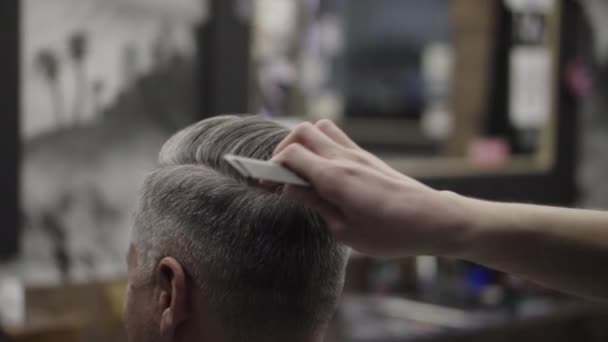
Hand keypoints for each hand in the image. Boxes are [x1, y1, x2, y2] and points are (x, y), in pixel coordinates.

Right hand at [272, 120, 472, 257]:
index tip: (262, 182)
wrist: (433, 220)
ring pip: (320, 128)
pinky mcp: (367, 157)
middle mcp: (344, 159)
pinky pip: (336, 137)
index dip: (270, 166)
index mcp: (335, 178)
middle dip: (283, 148)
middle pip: (302, 131)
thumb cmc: (391, 233)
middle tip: (280, 174)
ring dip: (303, 142)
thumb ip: (316, 203)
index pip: (291, 154)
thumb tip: (290, 188)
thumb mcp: (346, 230)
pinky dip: (321, 146)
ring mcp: (357, 154)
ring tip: (300, 169)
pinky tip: (323, 171)